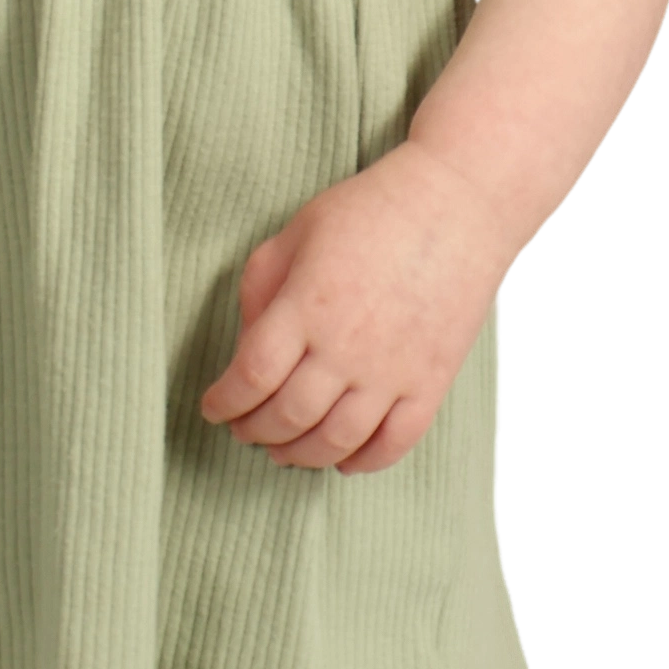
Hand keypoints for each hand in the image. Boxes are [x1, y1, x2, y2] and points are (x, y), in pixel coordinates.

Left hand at [198, 138, 509, 476]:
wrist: (455, 205)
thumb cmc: (371, 211)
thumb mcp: (295, 232)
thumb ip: (261, 289)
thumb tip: (247, 344)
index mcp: (305, 305)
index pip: (251, 376)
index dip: (224, 401)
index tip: (213, 407)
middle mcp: (347, 346)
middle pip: (288, 415)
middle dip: (255, 431)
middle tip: (242, 431)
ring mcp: (393, 370)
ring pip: (336, 440)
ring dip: (300, 455)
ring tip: (282, 451)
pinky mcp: (431, 382)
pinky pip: (395, 442)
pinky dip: (364, 462)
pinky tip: (342, 460)